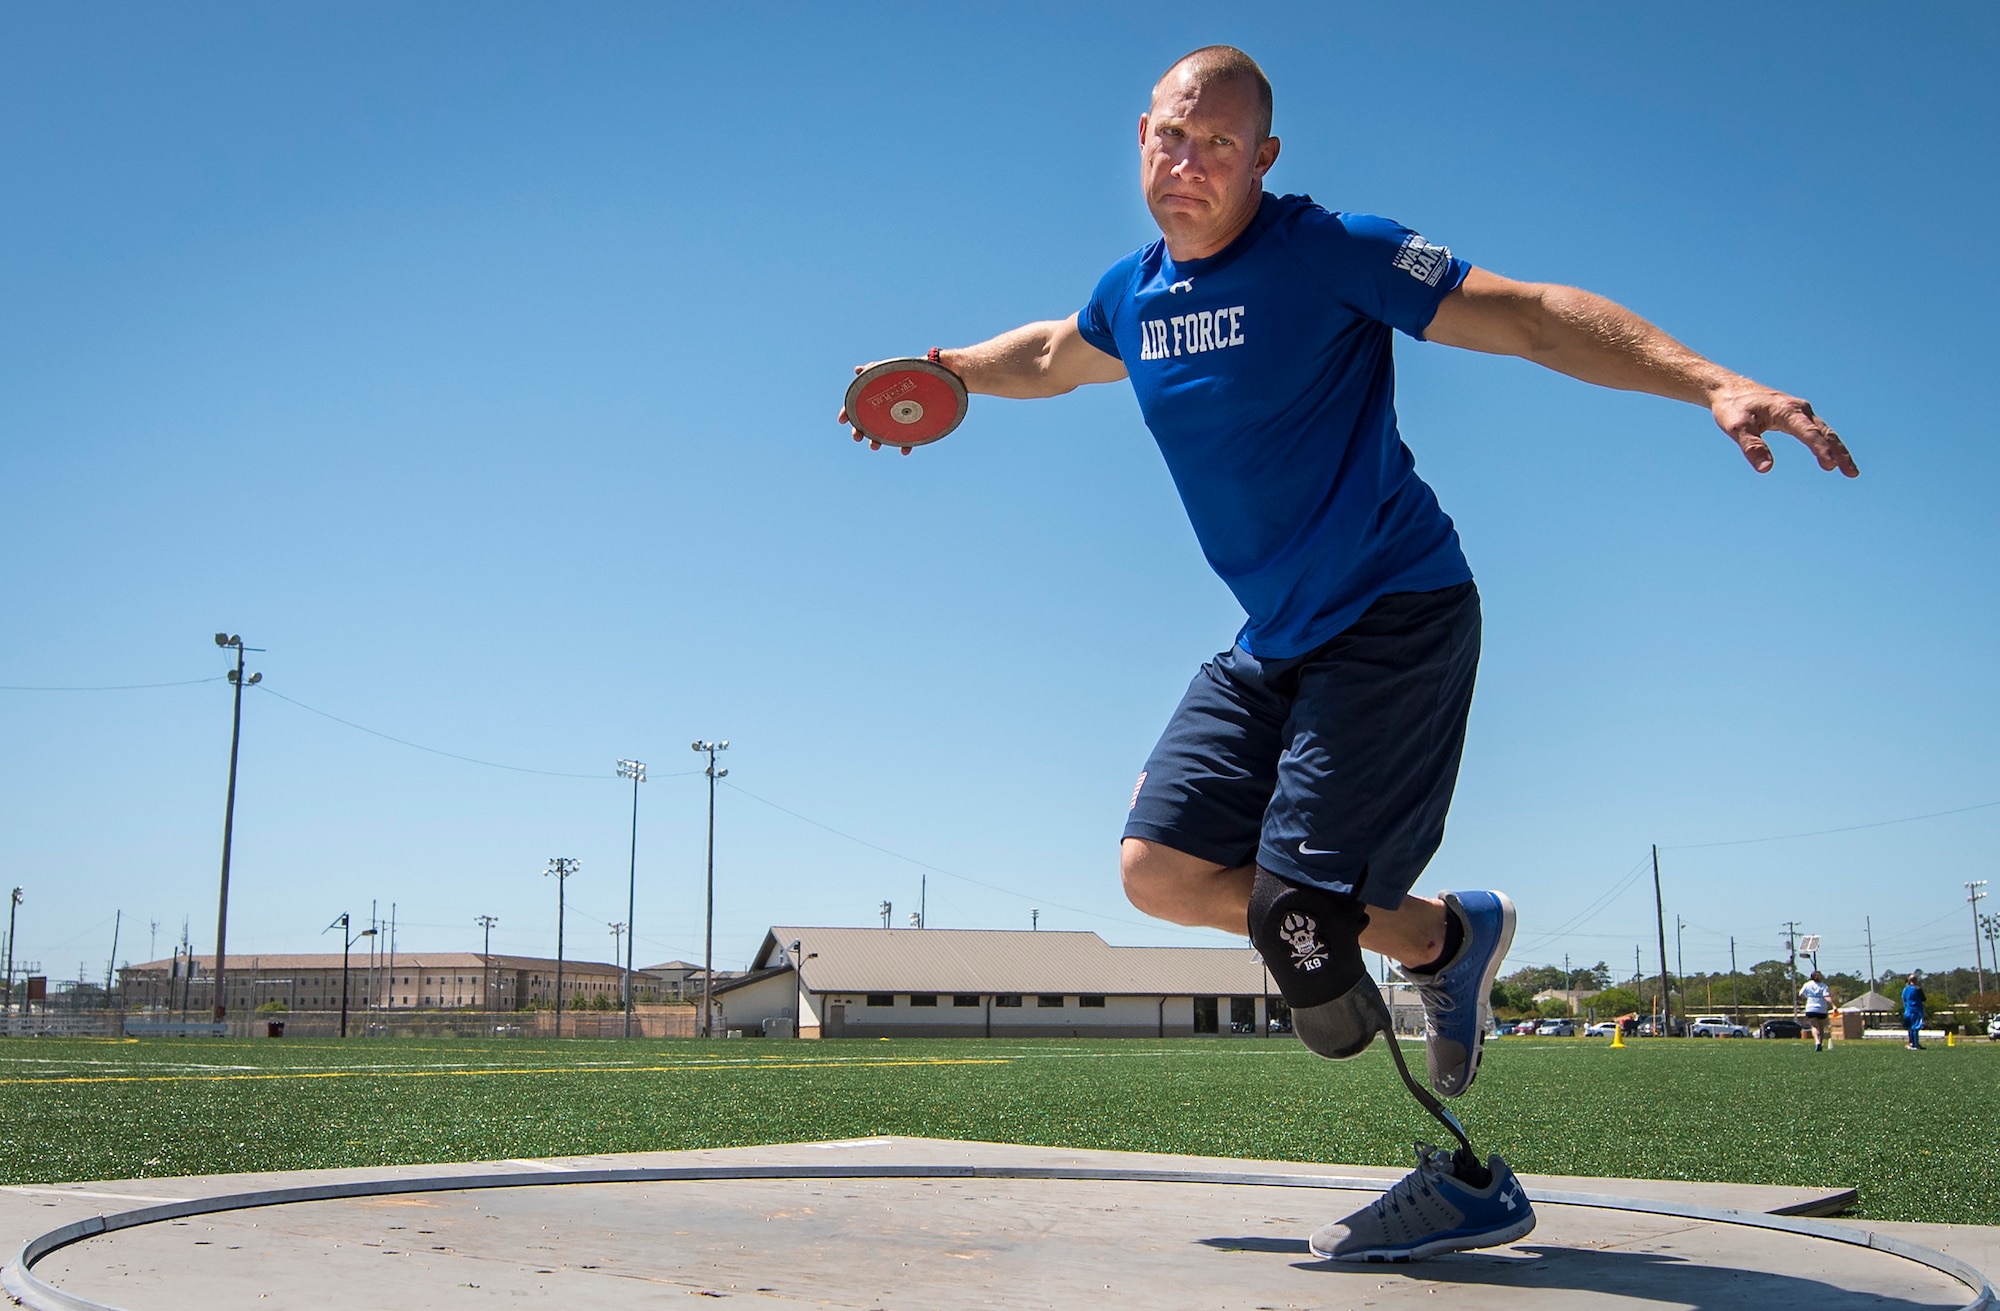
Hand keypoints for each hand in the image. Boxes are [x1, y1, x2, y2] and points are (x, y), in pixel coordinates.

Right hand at [837, 362, 913, 455]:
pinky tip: (904, 450)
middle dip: (858, 432)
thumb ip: (872, 369)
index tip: (841, 421)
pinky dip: (905, 446)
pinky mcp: (912, 427)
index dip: (847, 413)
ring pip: (883, 435)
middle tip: (857, 437)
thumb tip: (858, 370)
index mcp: (872, 399)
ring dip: (876, 441)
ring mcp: (896, 420)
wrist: (925, 374)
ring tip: (874, 446)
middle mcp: (882, 412)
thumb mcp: (885, 368)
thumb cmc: (901, 372)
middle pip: (866, 424)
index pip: (855, 407)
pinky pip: (908, 439)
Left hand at [1710, 380, 1856, 476]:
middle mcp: (1798, 409)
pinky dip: (1828, 444)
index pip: (1807, 432)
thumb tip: (1766, 469)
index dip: (1819, 449)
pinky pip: (1818, 431)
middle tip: (1851, 473)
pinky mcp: (1797, 417)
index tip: (1830, 465)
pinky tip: (1832, 458)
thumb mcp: (1736, 428)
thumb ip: (1752, 447)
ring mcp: (1800, 412)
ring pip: (1825, 432)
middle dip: (1839, 453)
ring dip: (1839, 451)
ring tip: (1850, 472)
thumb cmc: (1732, 408)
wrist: (1730, 389)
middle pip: (1825, 432)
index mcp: (1786, 410)